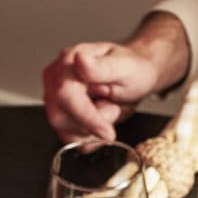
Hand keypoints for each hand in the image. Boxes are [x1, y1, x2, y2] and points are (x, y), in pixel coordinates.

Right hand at [42, 12, 190, 141]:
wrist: (139, 72)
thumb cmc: (135, 66)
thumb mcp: (125, 66)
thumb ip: (101, 68)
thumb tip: (80, 62)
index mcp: (69, 62)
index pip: (67, 98)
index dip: (87, 118)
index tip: (107, 131)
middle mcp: (58, 76)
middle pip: (61, 117)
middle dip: (90, 123)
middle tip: (112, 111)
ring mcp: (57, 93)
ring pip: (63, 129)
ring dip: (90, 129)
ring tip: (108, 110)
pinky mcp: (62, 109)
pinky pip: (69, 134)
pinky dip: (87, 135)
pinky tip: (102, 121)